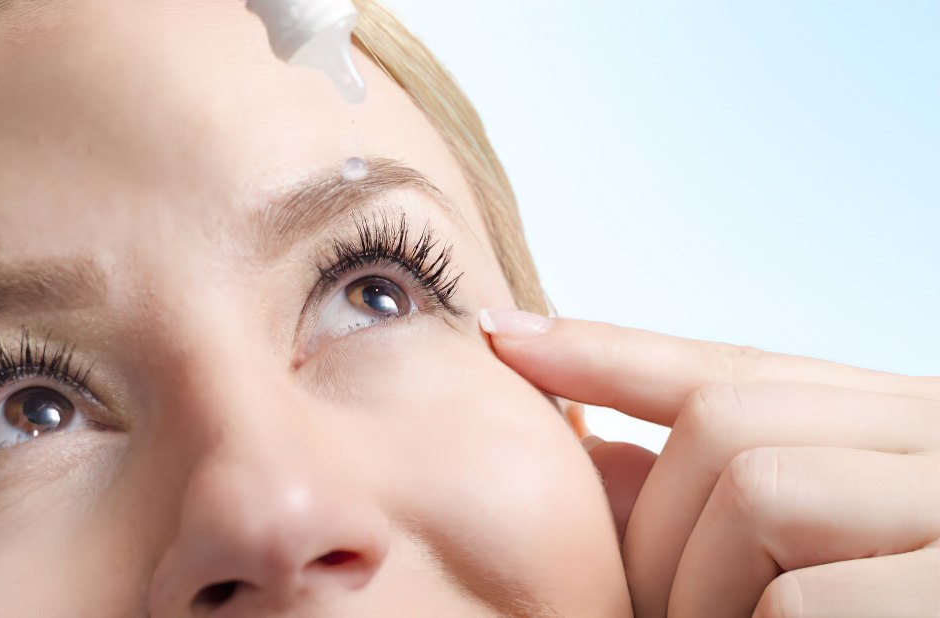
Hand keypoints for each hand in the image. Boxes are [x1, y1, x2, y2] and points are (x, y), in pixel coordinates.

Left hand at [480, 309, 939, 617]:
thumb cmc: (901, 597)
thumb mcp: (833, 546)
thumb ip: (735, 500)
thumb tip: (600, 459)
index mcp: (910, 429)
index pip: (735, 367)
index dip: (611, 351)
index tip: (507, 338)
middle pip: (727, 425)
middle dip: (654, 530)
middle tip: (644, 617)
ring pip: (755, 488)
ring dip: (701, 594)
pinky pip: (798, 599)